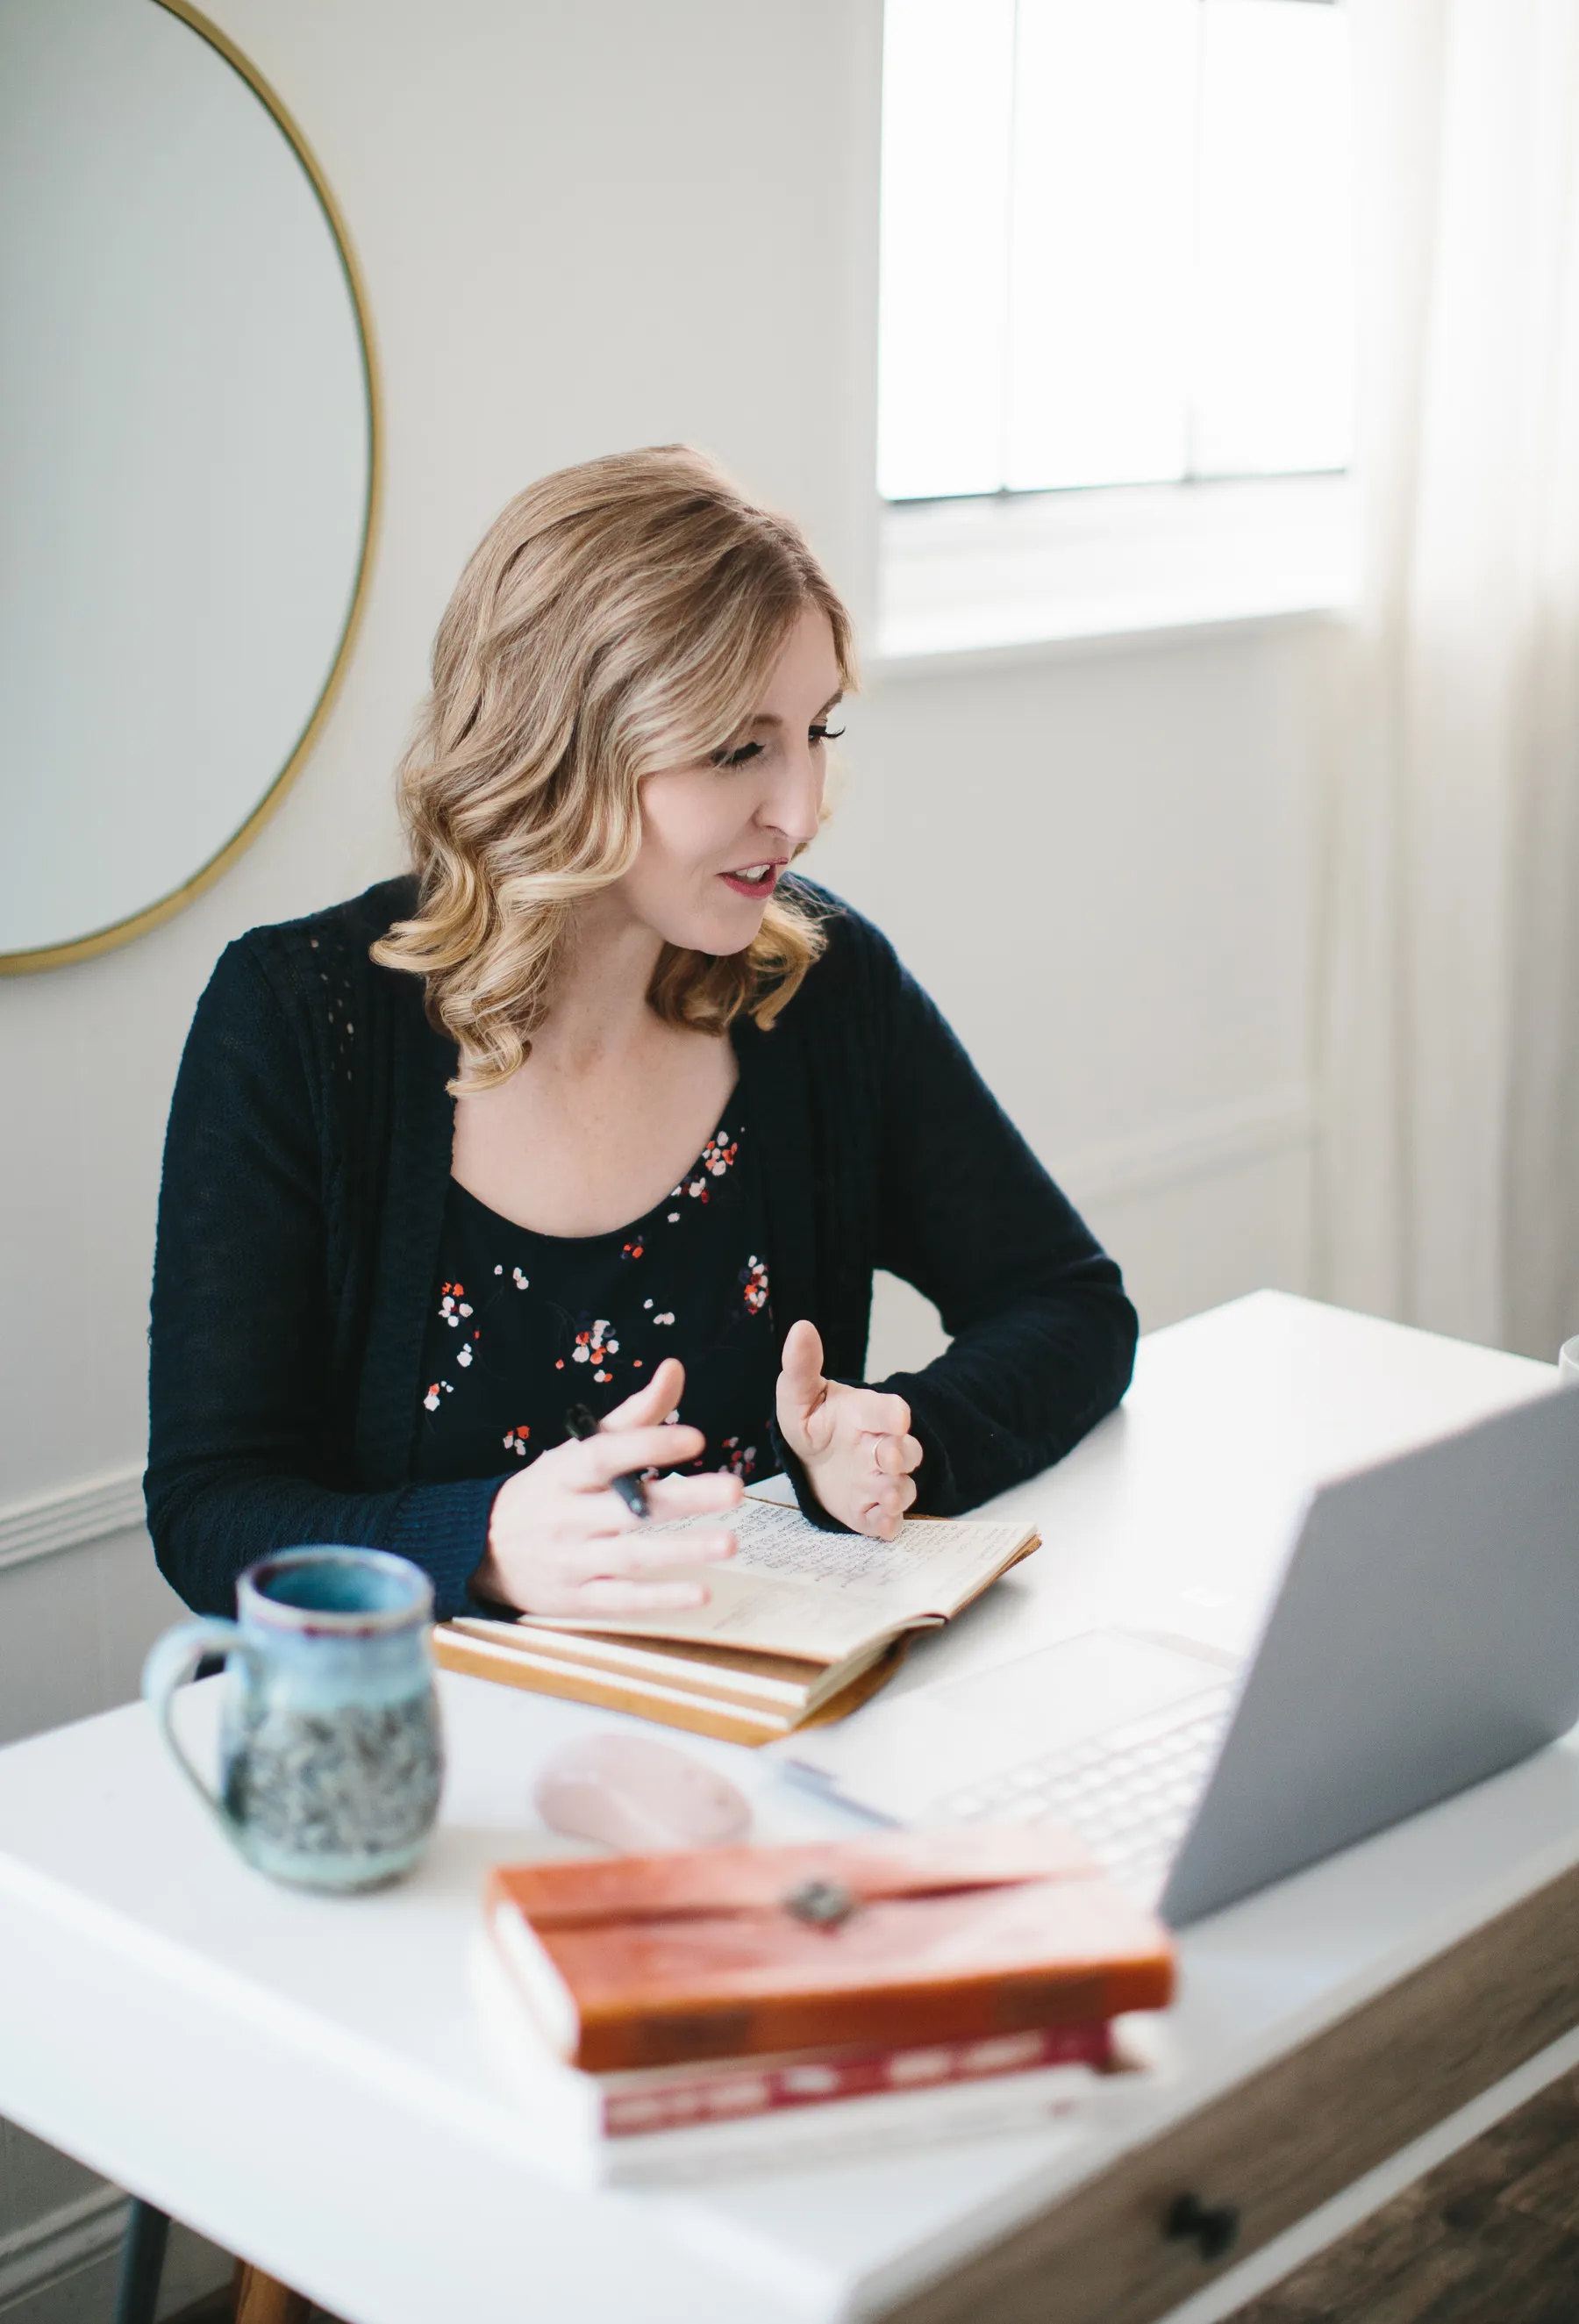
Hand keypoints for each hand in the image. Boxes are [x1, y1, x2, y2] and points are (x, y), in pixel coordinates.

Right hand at [471, 1358, 740, 1614]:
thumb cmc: (548, 1492)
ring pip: (630, 1555)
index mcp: (566, 1472)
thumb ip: (634, 1416)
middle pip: (628, 1507)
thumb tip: (675, 1368)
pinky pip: (622, 1599)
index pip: (606, 1454)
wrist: (481, 1550)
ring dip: (682, 1550)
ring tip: (730, 1541)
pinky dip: (660, 1599)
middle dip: (684, 1498)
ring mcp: (572, 1560)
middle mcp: (567, 1516)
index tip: (696, 1439)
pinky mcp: (578, 1600)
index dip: (649, 1445)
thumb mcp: (579, 1450)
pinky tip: (701, 1592)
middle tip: (735, 1489)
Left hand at [775, 1319, 922, 1540]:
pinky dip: (888, 1524)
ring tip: (886, 1495)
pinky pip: (888, 1521)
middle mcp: (880, 1448)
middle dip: (901, 1453)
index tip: (898, 1414)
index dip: (892, 1413)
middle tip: (889, 1454)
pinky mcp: (871, 1511)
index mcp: (866, 1415)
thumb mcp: (799, 1393)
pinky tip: (884, 1526)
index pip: (887, 1411)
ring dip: (897, 1492)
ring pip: (901, 1487)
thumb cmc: (812, 1422)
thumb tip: (800, 1328)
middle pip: (906, 1450)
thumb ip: (802, 1366)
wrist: (811, 1461)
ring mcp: (879, 1480)